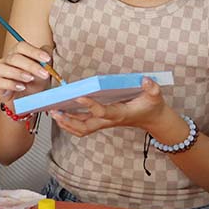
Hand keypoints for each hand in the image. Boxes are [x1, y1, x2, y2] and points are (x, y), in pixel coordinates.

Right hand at [0, 41, 54, 101]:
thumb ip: (47, 58)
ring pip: (3, 68)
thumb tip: (48, 52)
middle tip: (44, 73)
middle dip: (31, 65)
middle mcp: (7, 60)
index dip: (34, 51)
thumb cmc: (36, 81)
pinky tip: (21, 87)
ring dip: (18, 73)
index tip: (47, 59)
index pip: (22, 46)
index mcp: (18, 52)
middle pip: (14, 58)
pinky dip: (11, 84)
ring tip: (30, 79)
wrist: (31, 99)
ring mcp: (0, 72)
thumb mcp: (45, 69)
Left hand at [51, 78, 170, 138]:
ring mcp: (103, 123)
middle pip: (85, 127)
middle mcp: (109, 120)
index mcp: (119, 114)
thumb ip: (152, 88)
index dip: (90, 105)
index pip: (102, 112)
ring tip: (53, 112)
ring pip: (81, 129)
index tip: (79, 96)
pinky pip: (82, 126)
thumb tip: (145, 80)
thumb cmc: (151, 106)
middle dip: (68, 121)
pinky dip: (69, 122)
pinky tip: (60, 114)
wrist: (152, 119)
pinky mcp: (100, 122)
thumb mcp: (155, 96)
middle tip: (54, 111)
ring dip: (66, 123)